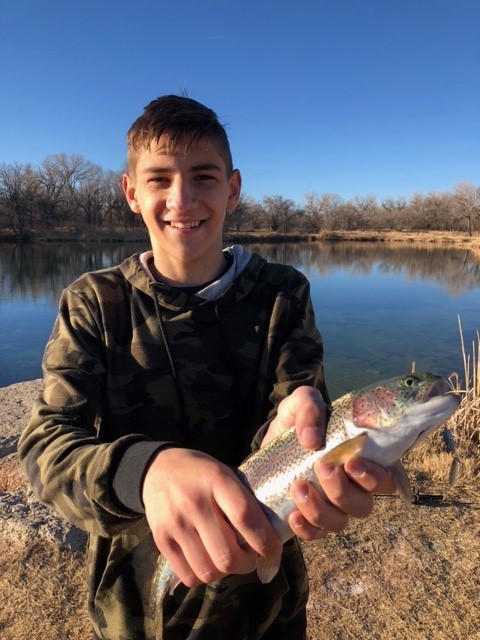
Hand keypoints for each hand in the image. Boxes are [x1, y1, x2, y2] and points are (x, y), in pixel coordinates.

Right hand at [142, 448, 282, 587]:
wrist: (158, 469)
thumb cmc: (200, 473)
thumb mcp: (224, 473)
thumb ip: (242, 500)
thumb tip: (268, 534)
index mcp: (216, 480)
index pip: (245, 517)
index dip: (265, 540)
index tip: (274, 549)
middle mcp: (194, 503)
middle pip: (227, 554)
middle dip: (247, 564)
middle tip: (251, 559)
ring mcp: (175, 523)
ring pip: (209, 570)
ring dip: (226, 572)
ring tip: (230, 560)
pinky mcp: (161, 540)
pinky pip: (189, 575)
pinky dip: (204, 575)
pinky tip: (209, 561)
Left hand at [261, 386, 396, 540]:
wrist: (270, 442)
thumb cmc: (298, 422)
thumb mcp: (300, 403)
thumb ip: (309, 407)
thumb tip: (313, 440)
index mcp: (362, 460)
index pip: (386, 479)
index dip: (375, 477)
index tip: (351, 464)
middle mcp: (354, 488)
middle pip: (363, 506)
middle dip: (342, 490)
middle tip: (321, 467)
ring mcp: (333, 507)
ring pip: (339, 523)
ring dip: (319, 508)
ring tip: (297, 485)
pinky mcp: (310, 520)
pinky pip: (315, 535)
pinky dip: (305, 529)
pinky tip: (292, 515)